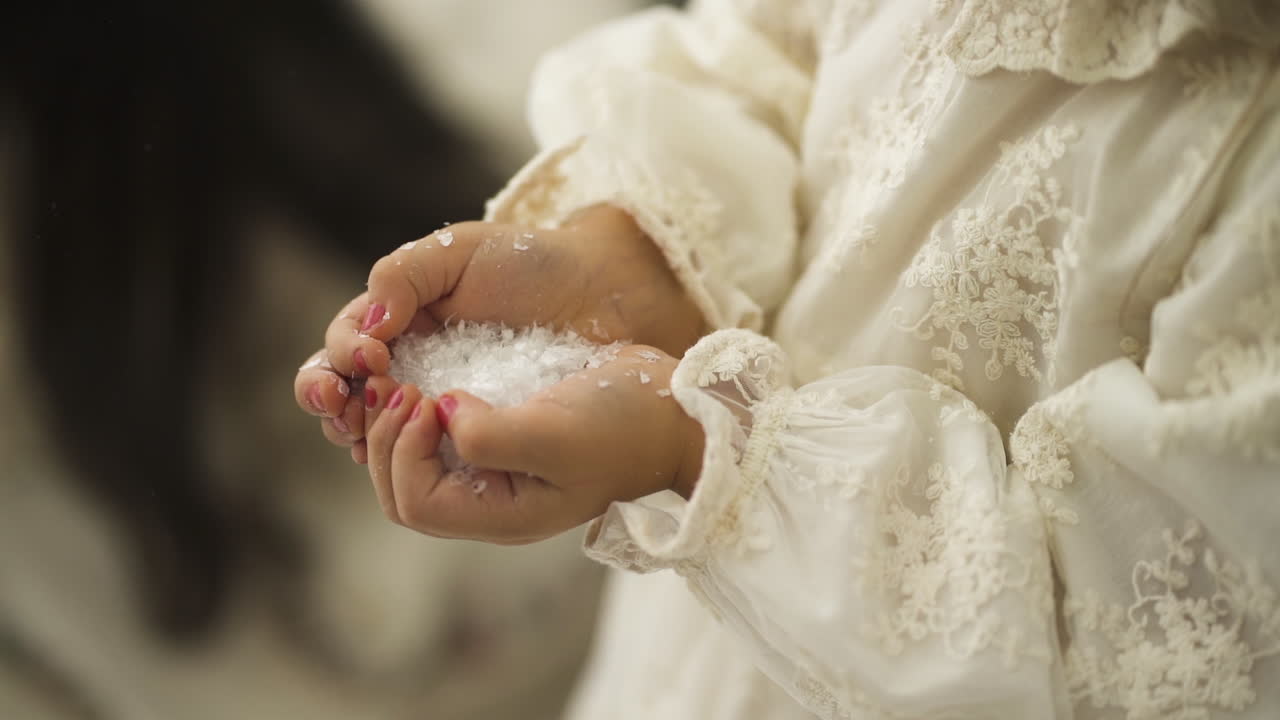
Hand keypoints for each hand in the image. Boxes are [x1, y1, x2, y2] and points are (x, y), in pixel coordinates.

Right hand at [294, 204, 704, 458]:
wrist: (601, 293)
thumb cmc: (533, 264)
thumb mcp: (460, 253)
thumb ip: (403, 276)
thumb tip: (368, 326)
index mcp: (397, 318)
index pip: (341, 345)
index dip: (340, 356)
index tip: (370, 357)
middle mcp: (409, 363)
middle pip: (345, 392)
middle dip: (330, 397)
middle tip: (343, 400)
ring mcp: (440, 401)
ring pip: (377, 428)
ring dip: (360, 430)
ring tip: (363, 430)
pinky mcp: (476, 431)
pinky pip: (429, 453)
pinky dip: (409, 455)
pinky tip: (411, 451)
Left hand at [357, 346, 704, 543]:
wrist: (677, 409)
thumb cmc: (627, 424)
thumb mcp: (560, 432)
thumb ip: (492, 435)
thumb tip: (440, 414)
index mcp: (503, 513)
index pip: (415, 503)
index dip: (399, 451)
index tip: (420, 396)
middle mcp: (492, 500)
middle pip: (403, 490)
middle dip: (385, 437)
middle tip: (395, 383)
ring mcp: (497, 473)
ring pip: (413, 463)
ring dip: (393, 423)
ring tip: (400, 376)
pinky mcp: (504, 439)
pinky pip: (438, 435)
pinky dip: (419, 409)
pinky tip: (426, 375)